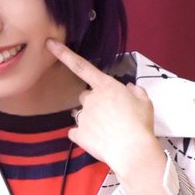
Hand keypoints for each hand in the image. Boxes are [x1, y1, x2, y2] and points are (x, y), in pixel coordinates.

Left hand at [46, 40, 193, 194]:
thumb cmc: (140, 124)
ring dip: (91, 120)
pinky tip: (97, 141)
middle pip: (86, 96)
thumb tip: (129, 89)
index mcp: (105, 86)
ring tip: (107, 131)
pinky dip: (84, 136)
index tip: (49, 43)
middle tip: (110, 116)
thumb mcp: (145, 102)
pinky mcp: (78, 134)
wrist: (132, 150)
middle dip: (94, 103)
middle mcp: (90, 98)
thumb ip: (135, 92)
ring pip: (81, 115)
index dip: (63, 54)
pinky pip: (76, 132)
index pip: (81, 66)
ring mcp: (82, 117)